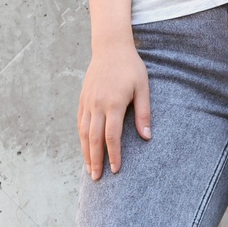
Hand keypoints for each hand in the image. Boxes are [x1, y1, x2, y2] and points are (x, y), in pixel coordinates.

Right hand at [77, 43, 149, 180]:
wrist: (110, 47)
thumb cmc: (131, 68)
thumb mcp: (143, 88)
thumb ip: (144, 113)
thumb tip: (147, 138)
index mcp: (113, 103)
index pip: (111, 136)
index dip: (114, 155)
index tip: (117, 170)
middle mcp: (97, 105)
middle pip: (94, 138)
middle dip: (95, 160)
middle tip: (97, 179)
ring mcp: (87, 102)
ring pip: (84, 132)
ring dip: (86, 152)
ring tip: (88, 169)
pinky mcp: (83, 99)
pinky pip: (80, 123)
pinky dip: (82, 138)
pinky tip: (85, 149)